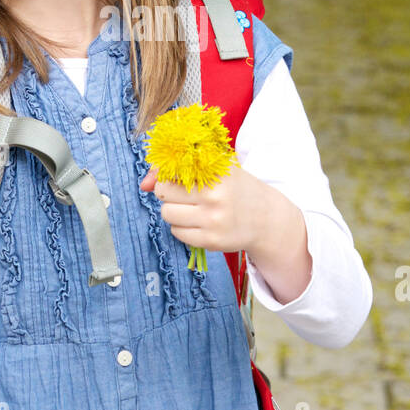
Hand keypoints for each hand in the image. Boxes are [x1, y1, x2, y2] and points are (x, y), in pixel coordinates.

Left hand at [139, 161, 267, 256]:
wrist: (266, 219)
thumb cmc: (235, 189)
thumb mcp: (214, 169)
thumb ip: (174, 170)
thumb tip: (143, 184)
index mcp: (216, 171)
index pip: (171, 171)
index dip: (169, 175)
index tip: (178, 177)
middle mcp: (215, 195)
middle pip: (164, 193)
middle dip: (168, 193)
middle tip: (185, 194)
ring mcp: (213, 220)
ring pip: (167, 214)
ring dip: (174, 211)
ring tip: (192, 208)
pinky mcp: (211, 241)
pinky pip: (177, 233)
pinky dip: (182, 227)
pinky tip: (198, 222)